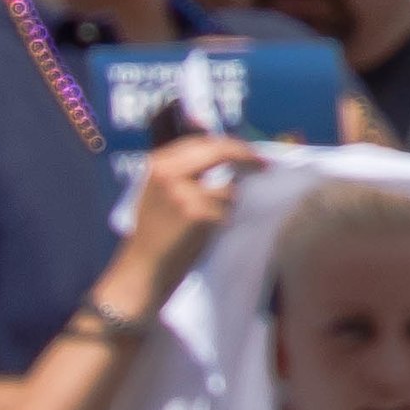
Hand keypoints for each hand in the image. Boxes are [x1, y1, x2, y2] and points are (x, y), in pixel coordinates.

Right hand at [117, 135, 256, 306]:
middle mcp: (167, 171)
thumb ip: (188, 171)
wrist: (144, 267)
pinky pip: (226, 209)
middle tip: (265, 166)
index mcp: (158, 163)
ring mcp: (181, 191)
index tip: (251, 153)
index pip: (202, 141)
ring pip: (228, 187)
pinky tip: (207, 232)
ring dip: (230, 204)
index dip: (231, 145)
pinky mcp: (195, 212)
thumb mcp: (161, 192)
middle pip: (219, 151)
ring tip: (213, 220)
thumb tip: (232, 158)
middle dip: (247, 157)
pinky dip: (225, 220)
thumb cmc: (157, 234)